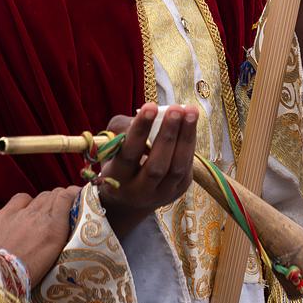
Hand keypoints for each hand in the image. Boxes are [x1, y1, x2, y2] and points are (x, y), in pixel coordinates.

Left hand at [0, 186, 79, 288]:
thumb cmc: (28, 274)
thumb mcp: (53, 256)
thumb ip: (60, 236)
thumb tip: (65, 224)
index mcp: (55, 229)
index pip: (66, 197)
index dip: (74, 192)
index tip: (78, 195)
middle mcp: (39, 216)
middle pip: (53, 194)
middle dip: (60, 198)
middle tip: (63, 206)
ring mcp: (20, 213)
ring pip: (39, 196)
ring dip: (45, 201)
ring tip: (44, 211)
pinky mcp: (3, 214)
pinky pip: (20, 198)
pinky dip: (26, 202)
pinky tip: (25, 210)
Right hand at [97, 103, 197, 237]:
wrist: (130, 196)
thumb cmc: (119, 160)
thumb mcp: (111, 145)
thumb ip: (123, 128)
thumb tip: (148, 115)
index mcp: (116, 179)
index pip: (129, 154)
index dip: (140, 130)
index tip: (150, 106)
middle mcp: (138, 191)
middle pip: (156, 166)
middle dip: (168, 135)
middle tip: (176, 109)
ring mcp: (161, 194)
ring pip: (177, 168)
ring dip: (186, 137)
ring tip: (191, 111)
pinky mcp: (178, 191)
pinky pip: (187, 167)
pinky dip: (190, 144)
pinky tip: (191, 123)